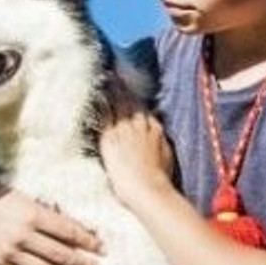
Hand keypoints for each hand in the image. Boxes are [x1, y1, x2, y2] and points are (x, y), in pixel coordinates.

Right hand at [0, 175, 102, 264]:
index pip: (68, 232)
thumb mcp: (31, 201)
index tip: (103, 249)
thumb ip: (53, 217)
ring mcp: (11, 253)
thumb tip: (82, 231)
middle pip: (60, 255)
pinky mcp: (1, 264)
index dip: (88, 241)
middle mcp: (23, 236)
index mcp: (33, 215)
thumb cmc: (5, 199)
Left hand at [98, 82, 176, 206]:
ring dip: (114, 91)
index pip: (146, 113)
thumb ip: (162, 144)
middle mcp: (140, 127)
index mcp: (155, 132)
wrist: (147, 189)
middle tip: (118, 75)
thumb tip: (160, 137)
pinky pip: (105, 116)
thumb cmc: (158, 180)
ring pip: (119, 105)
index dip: (139, 102)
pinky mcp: (110, 138)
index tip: (134, 94)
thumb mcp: (167, 158)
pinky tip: (98, 95)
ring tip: (108, 78)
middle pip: (132, 104)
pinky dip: (102, 104)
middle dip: (125, 89)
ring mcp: (124, 130)